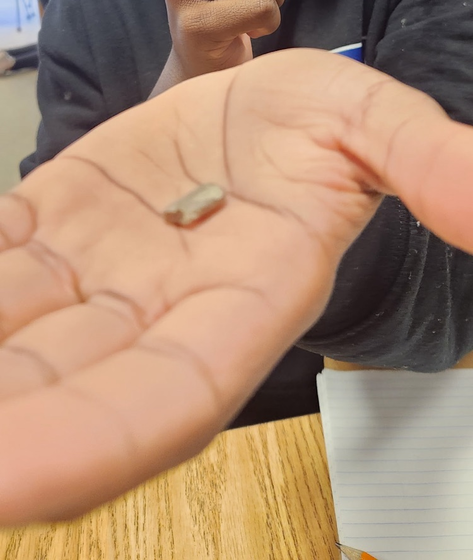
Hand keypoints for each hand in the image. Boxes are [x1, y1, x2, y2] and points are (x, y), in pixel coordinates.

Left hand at [1, 49, 472, 524]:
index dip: (90, 445)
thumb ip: (417, 158)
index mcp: (242, 305)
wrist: (261, 100)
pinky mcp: (51, 226)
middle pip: (62, 391)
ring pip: (10, 333)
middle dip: (2, 427)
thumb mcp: (371, 119)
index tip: (10, 485)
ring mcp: (94, 272)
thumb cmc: (321, 121)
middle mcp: (157, 311)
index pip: (165, 400)